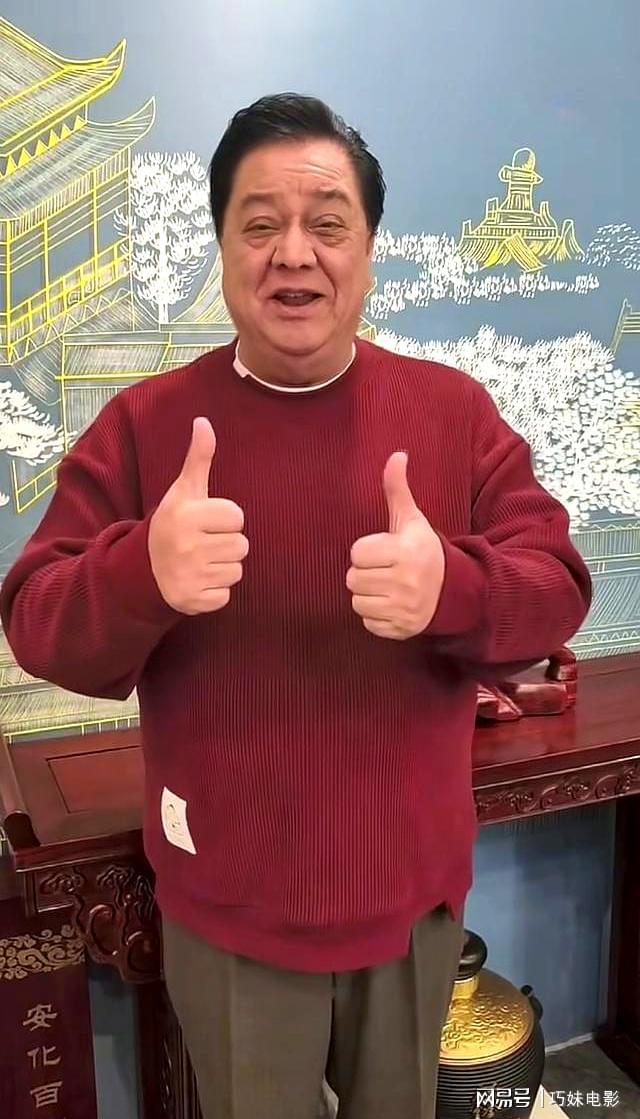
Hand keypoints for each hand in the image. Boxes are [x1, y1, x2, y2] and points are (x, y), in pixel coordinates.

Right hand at [148, 418, 248, 614]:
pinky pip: (226, 596)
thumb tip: (204, 421)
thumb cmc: (174, 523)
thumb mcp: (184, 491)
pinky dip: (214, 591)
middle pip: (241, 545)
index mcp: (187, 516)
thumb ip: (199, 458)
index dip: (225, 519)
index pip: (237, 517)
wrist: (143, 568)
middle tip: (202, 543)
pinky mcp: (193, 601)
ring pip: (236, 571)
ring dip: (222, 567)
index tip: (205, 521)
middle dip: (226, 544)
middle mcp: (188, 547)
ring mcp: (190, 576)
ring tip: (200, 561)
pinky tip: (197, 581)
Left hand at [346, 452, 444, 639]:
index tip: (384, 551)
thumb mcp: (411, 520)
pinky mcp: (401, 629)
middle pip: (352, 578)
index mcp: (406, 552)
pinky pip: (368, 623)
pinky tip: (392, 604)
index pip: (357, 553)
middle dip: (365, 573)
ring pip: (357, 602)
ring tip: (386, 586)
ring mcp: (405, 608)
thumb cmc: (424, 550)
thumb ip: (397, 489)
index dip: (366, 550)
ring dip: (368, 595)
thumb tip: (396, 454)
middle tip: (384, 570)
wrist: (455, 590)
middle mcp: (406, 582)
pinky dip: (376, 616)